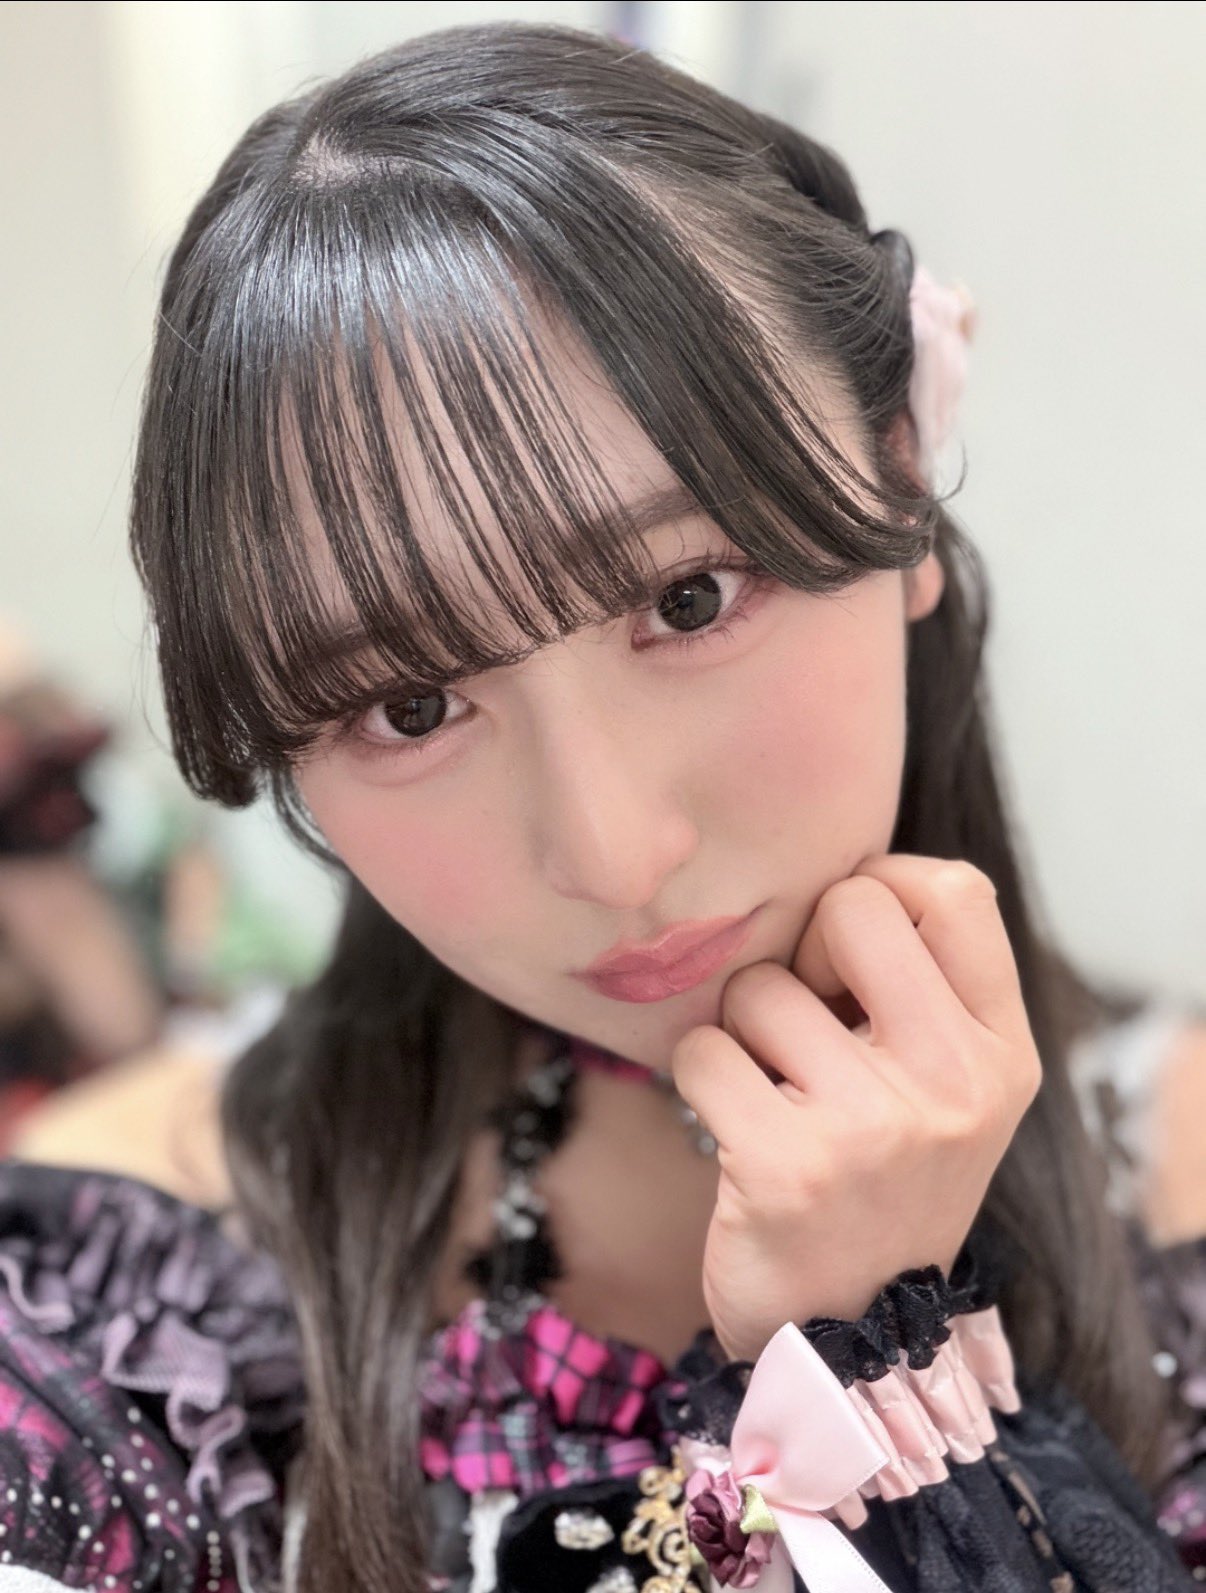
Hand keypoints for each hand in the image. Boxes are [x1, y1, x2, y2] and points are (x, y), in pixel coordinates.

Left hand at [670, 854, 1041, 1363]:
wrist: (847, 1342)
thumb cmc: (882, 1185)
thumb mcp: (948, 1094)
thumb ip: (919, 992)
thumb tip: (837, 879)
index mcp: (1000, 1055)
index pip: (956, 891)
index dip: (883, 888)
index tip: (848, 949)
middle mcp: (954, 1086)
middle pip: (853, 908)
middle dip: (803, 948)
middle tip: (800, 1015)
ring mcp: (872, 1128)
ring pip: (759, 986)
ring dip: (743, 1030)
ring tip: (770, 1092)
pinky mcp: (785, 1167)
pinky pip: (702, 1051)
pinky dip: (699, 1078)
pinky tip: (731, 1127)